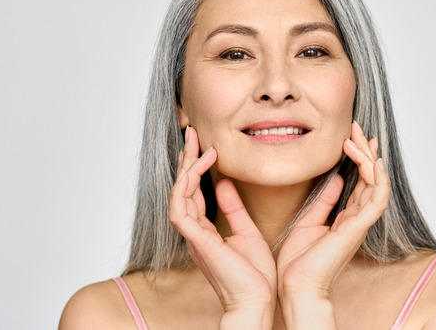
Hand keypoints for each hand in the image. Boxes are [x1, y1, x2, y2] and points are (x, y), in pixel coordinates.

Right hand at [168, 127, 276, 326]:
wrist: (257, 301)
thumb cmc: (254, 275)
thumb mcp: (246, 231)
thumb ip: (233, 208)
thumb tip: (224, 184)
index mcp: (204, 231)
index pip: (193, 192)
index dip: (195, 167)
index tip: (204, 144)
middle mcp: (194, 232)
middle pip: (182, 188)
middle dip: (186, 160)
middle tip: (192, 134)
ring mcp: (193, 237)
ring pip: (178, 195)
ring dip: (186, 168)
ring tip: (197, 145)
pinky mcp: (197, 241)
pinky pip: (180, 210)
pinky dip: (186, 187)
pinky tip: (198, 169)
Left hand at [276, 122, 389, 320]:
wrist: (296, 285)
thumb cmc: (299, 261)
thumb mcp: (309, 220)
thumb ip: (324, 200)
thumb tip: (334, 178)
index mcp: (346, 218)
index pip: (361, 182)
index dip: (359, 158)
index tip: (351, 136)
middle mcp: (357, 219)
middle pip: (371, 178)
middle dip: (367, 151)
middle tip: (358, 128)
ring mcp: (359, 224)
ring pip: (377, 184)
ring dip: (369, 159)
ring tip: (359, 138)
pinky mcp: (357, 228)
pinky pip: (376, 200)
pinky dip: (377, 180)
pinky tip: (371, 162)